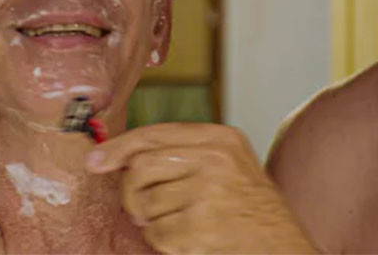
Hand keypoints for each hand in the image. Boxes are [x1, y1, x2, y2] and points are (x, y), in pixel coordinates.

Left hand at [86, 122, 316, 253]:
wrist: (281, 245)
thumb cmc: (250, 209)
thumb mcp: (229, 165)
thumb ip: (185, 154)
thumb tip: (119, 158)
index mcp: (221, 138)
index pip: (155, 134)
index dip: (119, 147)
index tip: (95, 160)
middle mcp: (216, 159)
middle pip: (140, 168)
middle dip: (132, 193)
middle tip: (144, 209)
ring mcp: (209, 191)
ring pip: (145, 204)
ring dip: (154, 222)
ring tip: (182, 223)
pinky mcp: (201, 225)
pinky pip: (157, 234)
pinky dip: (165, 243)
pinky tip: (190, 239)